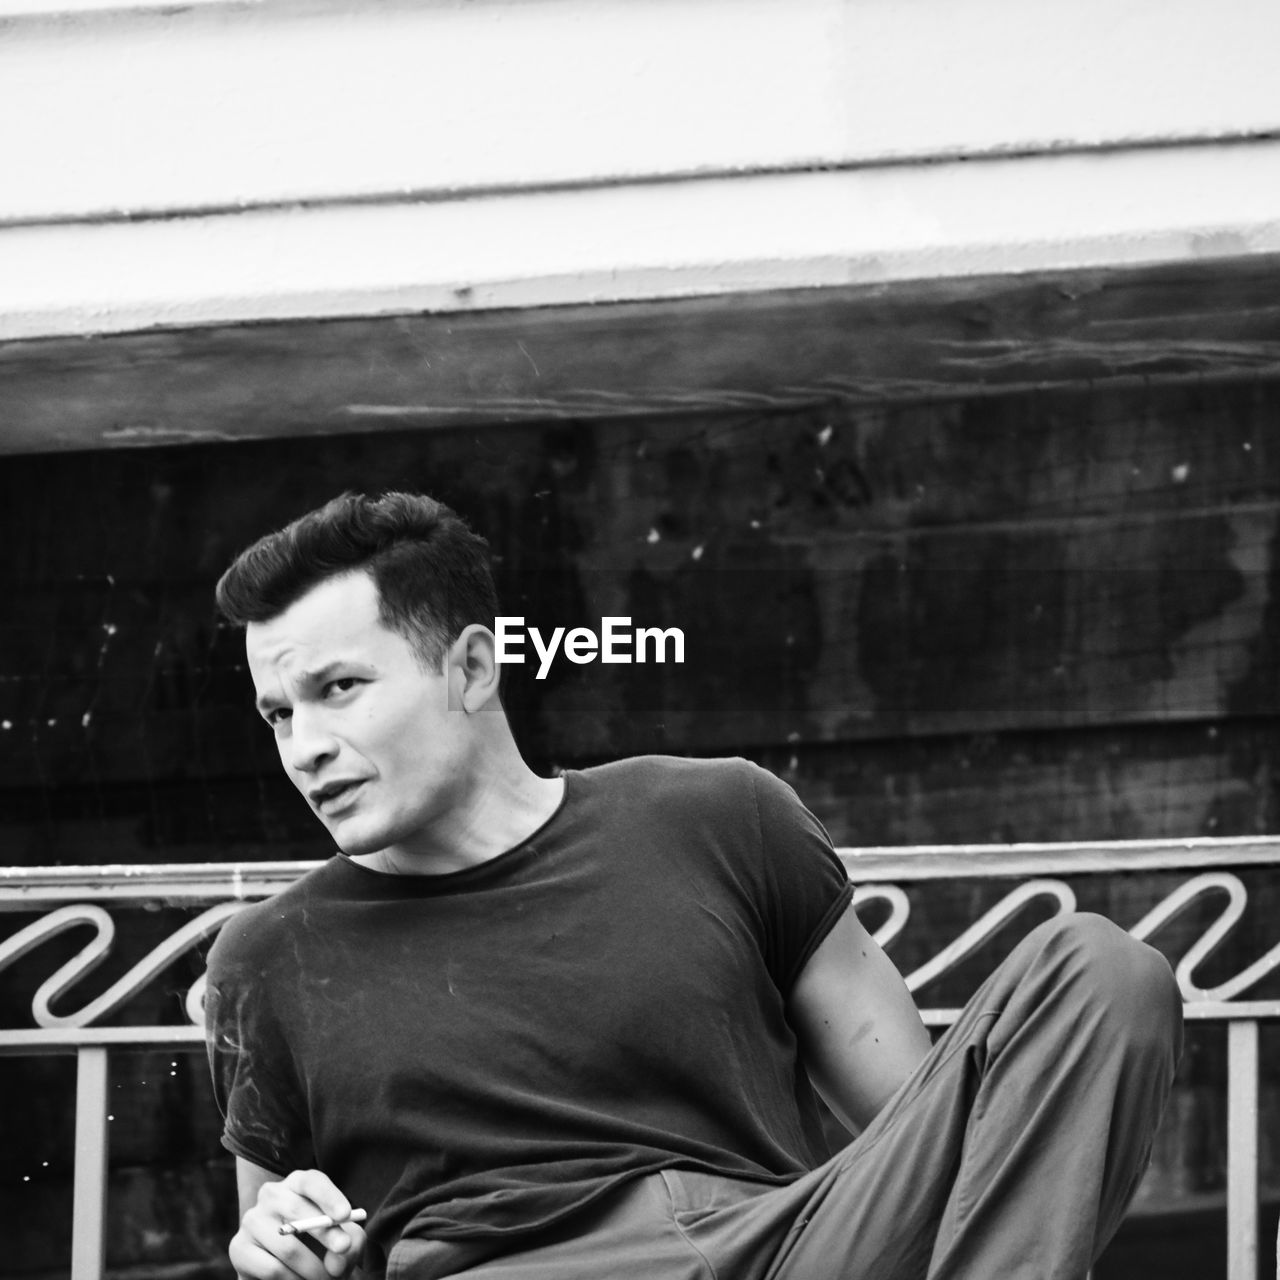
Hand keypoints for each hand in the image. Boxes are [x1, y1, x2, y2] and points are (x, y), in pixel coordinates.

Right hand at [230, 1168, 365, 1279]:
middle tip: (343, 1251)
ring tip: (325, 1278)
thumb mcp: (343, 1237)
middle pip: (297, 1210)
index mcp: (298, 1184)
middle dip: (325, 1234)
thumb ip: (350, 1241)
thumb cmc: (323, 1246)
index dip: (329, 1196)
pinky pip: (271, 1269)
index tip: (345, 1215)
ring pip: (287, 1247)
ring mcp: (252, 1220)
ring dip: (312, 1269)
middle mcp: (271, 1195)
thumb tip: (337, 1259)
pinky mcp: (239, 1248)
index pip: (311, 1181)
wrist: (290, 1269)